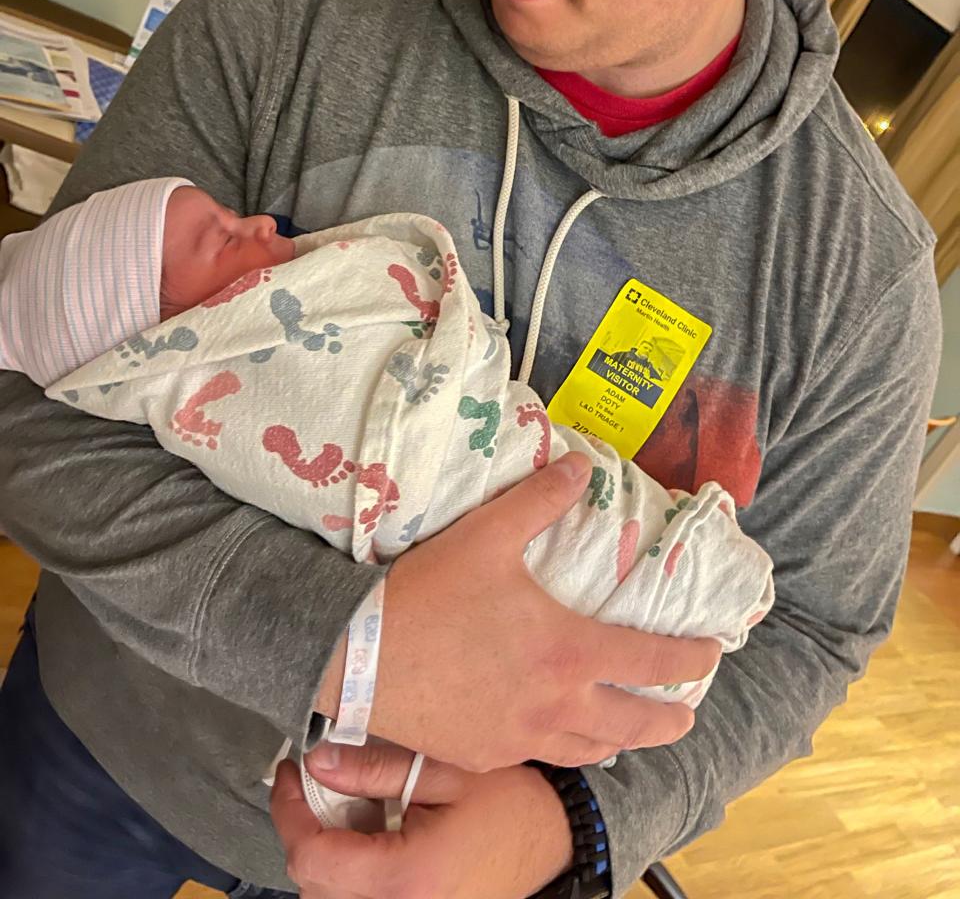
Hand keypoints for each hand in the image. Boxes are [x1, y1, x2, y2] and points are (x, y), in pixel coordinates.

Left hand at [271, 740, 573, 898]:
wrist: (556, 838)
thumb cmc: (509, 799)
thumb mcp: (443, 769)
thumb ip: (376, 769)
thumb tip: (316, 761)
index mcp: (405, 877)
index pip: (313, 857)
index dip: (289, 813)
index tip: (289, 773)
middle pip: (313, 885)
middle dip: (303, 830)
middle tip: (313, 784)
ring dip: (322, 856)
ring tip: (342, 808)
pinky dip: (347, 874)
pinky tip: (366, 837)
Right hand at [319, 452, 719, 772]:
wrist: (357, 655)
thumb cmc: (428, 593)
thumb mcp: (488, 534)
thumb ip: (541, 499)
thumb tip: (581, 466)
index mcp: (570, 651)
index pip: (653, 661)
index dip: (691, 659)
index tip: (712, 654)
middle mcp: (556, 705)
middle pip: (635, 725)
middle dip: (670, 719)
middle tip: (687, 713)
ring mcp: (520, 738)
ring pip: (590, 751)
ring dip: (622, 740)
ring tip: (631, 730)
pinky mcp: (484, 756)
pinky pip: (539, 758)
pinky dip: (565, 748)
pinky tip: (557, 735)